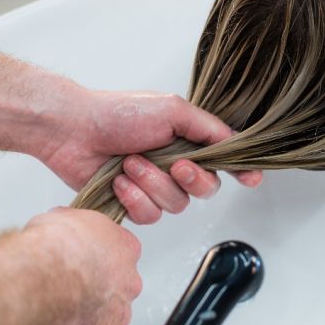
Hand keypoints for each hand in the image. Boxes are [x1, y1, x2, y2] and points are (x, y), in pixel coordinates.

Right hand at [24, 207, 141, 324]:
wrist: (49, 270)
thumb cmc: (57, 244)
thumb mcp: (65, 216)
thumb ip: (73, 227)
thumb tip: (62, 227)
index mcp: (125, 248)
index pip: (116, 256)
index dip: (93, 261)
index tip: (76, 262)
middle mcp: (128, 281)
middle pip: (113, 289)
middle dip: (90, 291)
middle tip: (63, 289)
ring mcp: (119, 312)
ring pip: (103, 318)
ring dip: (82, 318)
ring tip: (53, 312)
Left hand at [37, 88, 261, 223]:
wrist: (73, 130)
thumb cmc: (118, 113)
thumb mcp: (172, 109)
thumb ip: (207, 128)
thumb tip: (235, 142)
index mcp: (188, 141)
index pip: (223, 160)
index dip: (241, 172)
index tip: (250, 179)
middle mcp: (174, 165)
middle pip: (205, 189)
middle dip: (190, 179)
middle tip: (173, 164)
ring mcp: (153, 186)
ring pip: (176, 205)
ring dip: (152, 184)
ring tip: (130, 163)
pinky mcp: (132, 203)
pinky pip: (149, 216)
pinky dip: (134, 198)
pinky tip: (118, 181)